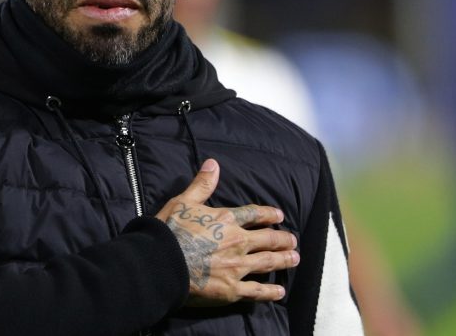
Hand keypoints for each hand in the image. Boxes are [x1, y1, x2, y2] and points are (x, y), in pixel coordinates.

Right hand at [155, 158, 298, 305]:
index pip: (254, 215)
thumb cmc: (170, 231)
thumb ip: (202, 184)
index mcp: (226, 220)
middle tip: (293, 240)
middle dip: (282, 239)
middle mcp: (237, 242)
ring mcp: (237, 266)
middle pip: (267, 239)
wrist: (162, 262)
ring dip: (283, 260)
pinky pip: (256, 291)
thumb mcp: (183, 201)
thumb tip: (214, 163)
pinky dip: (270, 291)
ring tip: (294, 258)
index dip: (268, 214)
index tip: (279, 215)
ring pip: (267, 262)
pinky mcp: (232, 289)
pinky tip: (280, 291)